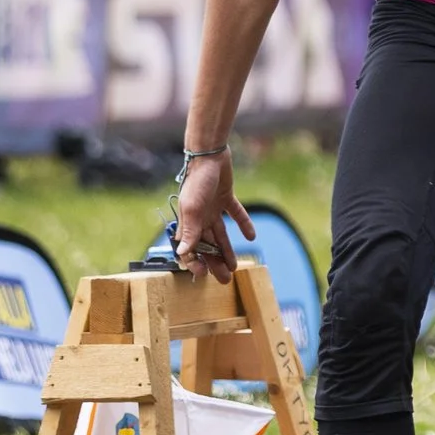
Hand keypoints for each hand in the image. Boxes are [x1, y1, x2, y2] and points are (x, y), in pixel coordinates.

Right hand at [174, 150, 253, 282]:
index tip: (203, 275)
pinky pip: (236, 214)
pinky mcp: (226, 197)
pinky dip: (243, 224)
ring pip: (221, 235)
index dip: (195, 263)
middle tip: (224, 279)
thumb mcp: (193, 207)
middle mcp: (200, 217)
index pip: (190, 249)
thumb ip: (189, 230)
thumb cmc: (198, 180)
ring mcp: (213, 208)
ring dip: (227, 250)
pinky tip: (251, 237)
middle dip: (214, 263)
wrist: (209, 155)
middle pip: (208, 245)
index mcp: (189, 222)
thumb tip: (183, 253)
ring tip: (235, 267)